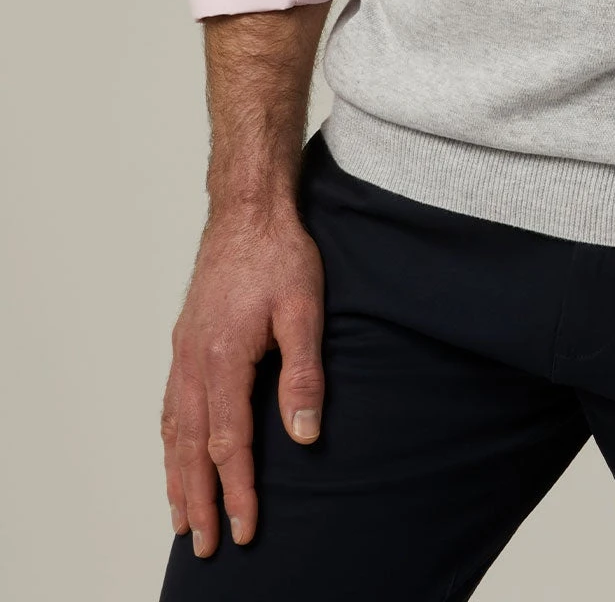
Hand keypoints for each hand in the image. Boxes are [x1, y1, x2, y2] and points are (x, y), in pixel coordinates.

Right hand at [160, 201, 325, 557]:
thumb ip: (304, 374)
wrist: (247, 210)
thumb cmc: (280, 255)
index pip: (230, 443)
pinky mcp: (184, 340)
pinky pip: (170, 403)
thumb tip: (305, 435)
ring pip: (174, 429)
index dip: (239, 491)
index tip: (247, 529)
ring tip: (183, 517)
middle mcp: (194, 361)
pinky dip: (170, 440)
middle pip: (193, 447)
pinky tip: (175, 453)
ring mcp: (184, 351)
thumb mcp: (305, 310)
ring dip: (178, 476)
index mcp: (224, 358)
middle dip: (200, 500)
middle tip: (205, 544)